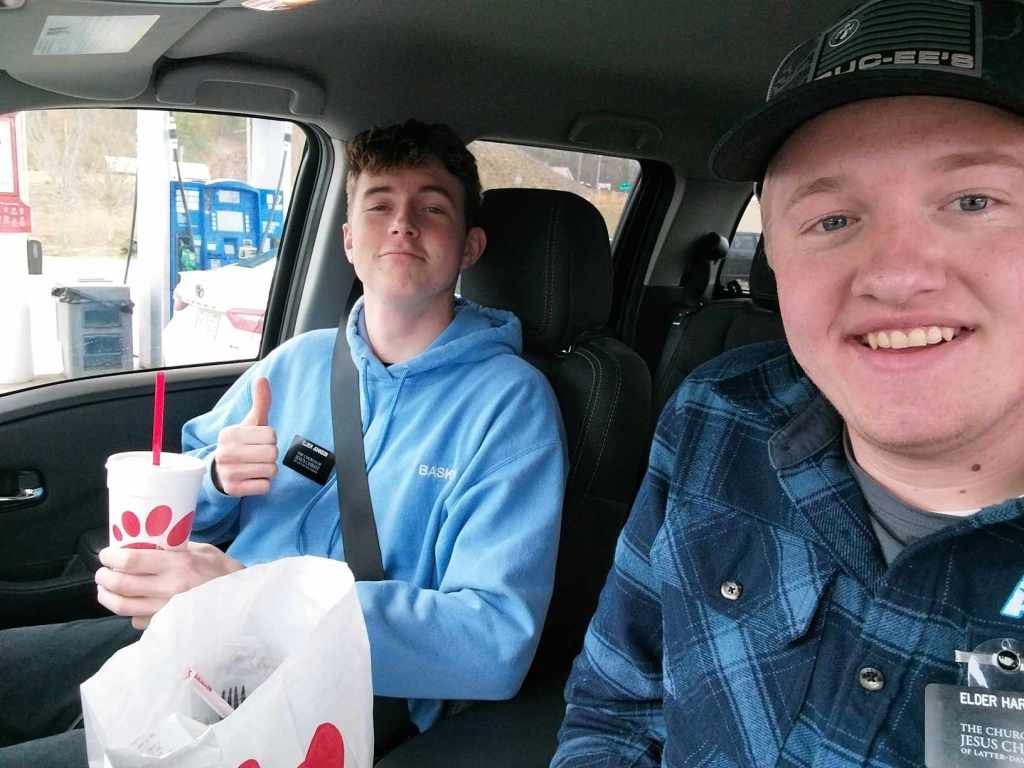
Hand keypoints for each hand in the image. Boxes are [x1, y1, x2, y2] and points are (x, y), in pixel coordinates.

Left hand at [95, 542, 244, 628]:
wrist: (242, 601)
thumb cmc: (224, 572)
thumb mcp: (204, 550)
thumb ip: (176, 548)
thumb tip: (148, 544)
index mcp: (178, 565)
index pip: (131, 561)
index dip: (112, 558)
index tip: (106, 554)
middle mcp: (169, 589)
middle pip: (121, 585)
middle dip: (104, 578)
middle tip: (102, 572)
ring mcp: (167, 610)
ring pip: (124, 607)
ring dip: (108, 598)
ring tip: (106, 590)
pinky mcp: (167, 626)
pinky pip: (138, 621)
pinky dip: (130, 613)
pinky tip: (132, 605)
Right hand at [213, 376, 277, 495]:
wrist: (221, 472)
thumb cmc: (242, 444)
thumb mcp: (251, 423)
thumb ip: (260, 402)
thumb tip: (262, 378)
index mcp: (229, 433)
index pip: (271, 435)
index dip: (270, 439)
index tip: (257, 441)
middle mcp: (226, 453)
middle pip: (272, 453)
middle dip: (270, 455)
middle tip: (258, 455)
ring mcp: (228, 473)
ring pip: (271, 470)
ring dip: (268, 470)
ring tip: (255, 466)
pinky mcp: (234, 490)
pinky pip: (265, 487)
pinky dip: (263, 484)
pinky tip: (252, 479)